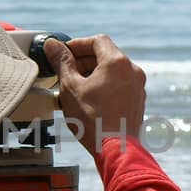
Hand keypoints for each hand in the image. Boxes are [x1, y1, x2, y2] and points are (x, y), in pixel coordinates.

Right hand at [43, 35, 145, 155]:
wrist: (115, 150)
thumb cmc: (93, 120)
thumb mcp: (70, 87)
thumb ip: (61, 62)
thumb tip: (52, 45)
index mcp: (117, 62)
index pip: (97, 40)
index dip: (77, 44)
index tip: (64, 53)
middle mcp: (132, 71)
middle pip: (105, 56)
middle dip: (83, 62)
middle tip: (65, 73)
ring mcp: (137, 88)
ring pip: (112, 73)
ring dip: (92, 76)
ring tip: (74, 90)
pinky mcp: (137, 102)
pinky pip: (119, 87)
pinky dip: (104, 88)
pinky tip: (88, 102)